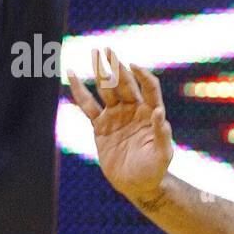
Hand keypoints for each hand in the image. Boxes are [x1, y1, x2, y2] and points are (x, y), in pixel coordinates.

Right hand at [67, 48, 173, 205]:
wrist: (137, 184)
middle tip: (107, 49)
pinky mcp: (100, 125)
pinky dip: (78, 90)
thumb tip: (160, 113)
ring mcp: (116, 116)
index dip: (142, 76)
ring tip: (94, 54)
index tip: (132, 65)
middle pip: (125, 84)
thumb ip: (162, 134)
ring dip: (100, 72)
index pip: (148, 88)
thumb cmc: (155, 170)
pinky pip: (87, 105)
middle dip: (116, 67)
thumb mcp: (162, 154)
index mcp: (150, 114)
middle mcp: (133, 111)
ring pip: (106, 90)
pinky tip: (71, 74)